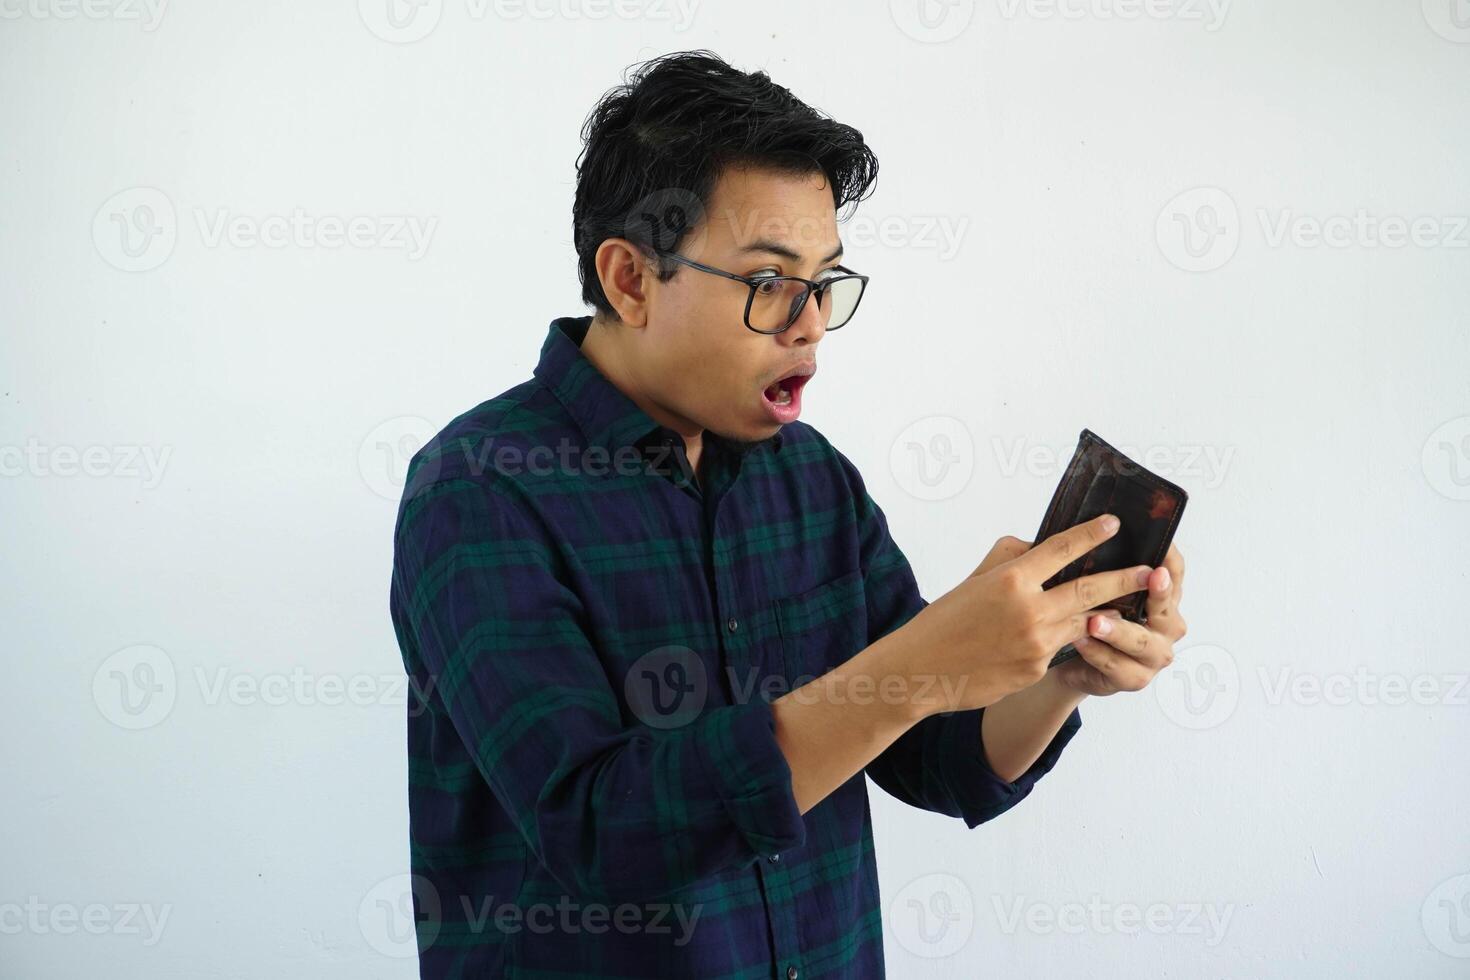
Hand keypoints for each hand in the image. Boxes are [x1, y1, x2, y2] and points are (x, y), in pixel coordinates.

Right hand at [897, 514, 1155, 715]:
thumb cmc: (944, 620)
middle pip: (1090, 588)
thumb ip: (1011, 559)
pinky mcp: (1036, 669)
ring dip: (1105, 613)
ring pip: (1083, 622)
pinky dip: (1066, 639)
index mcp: (1011, 579)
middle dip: (1125, 579)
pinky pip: (1061, 648)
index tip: (1114, 523)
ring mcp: (1036, 643)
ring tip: (1125, 605)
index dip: (1091, 534)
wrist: (920, 671)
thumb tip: (1042, 547)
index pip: (1061, 549)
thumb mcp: (974, 579)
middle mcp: (1029, 610)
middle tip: (1150, 571)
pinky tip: (1070, 636)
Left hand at [1053, 542, 1187, 696]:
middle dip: (1160, 592)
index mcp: (1162, 596)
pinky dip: (1098, 653)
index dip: (1171, 557)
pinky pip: (1118, 667)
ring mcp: (1153, 654)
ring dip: (1119, 631)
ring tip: (1095, 620)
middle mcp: (1166, 625)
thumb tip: (1085, 527)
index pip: (1175, 572)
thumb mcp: (1093, 584)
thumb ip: (1098, 563)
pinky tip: (1080, 641)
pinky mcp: (1135, 678)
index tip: (1162, 541)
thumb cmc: (1087, 613)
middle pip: (1168, 608)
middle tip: (1151, 575)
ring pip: (1142, 642)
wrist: (1070, 661)